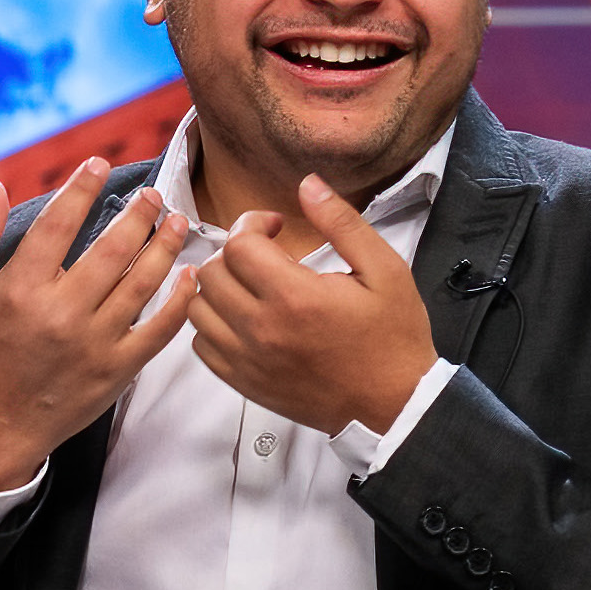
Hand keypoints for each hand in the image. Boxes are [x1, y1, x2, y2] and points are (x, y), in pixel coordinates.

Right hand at [0, 156, 199, 503]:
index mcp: (19, 289)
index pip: (58, 224)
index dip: (81, 187)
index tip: (99, 163)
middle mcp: (59, 314)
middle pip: (112, 248)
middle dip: (139, 213)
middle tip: (153, 195)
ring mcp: (93, 343)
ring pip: (142, 282)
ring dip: (165, 245)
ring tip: (176, 222)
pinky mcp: (117, 369)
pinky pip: (159, 329)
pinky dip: (179, 300)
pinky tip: (188, 275)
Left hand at [187, 175, 438, 436]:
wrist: (392, 404)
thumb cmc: (393, 336)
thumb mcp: (384, 270)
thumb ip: (343, 223)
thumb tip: (307, 184)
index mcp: (295, 296)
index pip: (238, 244)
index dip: (252, 224)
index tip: (275, 227)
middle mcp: (261, 328)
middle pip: (211, 272)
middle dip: (234, 252)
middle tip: (263, 253)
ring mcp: (247, 359)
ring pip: (197, 307)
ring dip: (216, 286)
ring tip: (247, 282)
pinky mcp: (242, 382)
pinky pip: (201, 345)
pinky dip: (212, 324)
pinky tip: (240, 315)